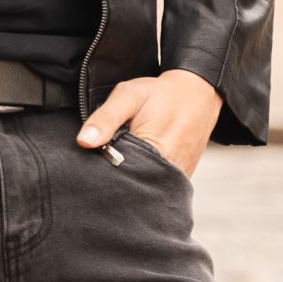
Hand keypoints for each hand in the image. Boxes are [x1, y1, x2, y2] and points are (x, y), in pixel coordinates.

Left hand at [75, 68, 222, 177]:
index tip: (94, 163)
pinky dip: (145, 178)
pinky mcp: (182, 178)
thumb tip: (84, 141)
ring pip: (146, 189)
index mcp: (156, 152)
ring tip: (123, 161)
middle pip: (133, 187)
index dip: (103, 172)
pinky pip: (158, 186)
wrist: (198, 92)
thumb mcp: (129, 96)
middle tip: (108, 160)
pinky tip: (138, 164)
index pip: (120, 176)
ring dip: (132, 179)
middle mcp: (171, 172)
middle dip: (116, 179)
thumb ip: (105, 118)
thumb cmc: (162, 93)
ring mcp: (179, 177)